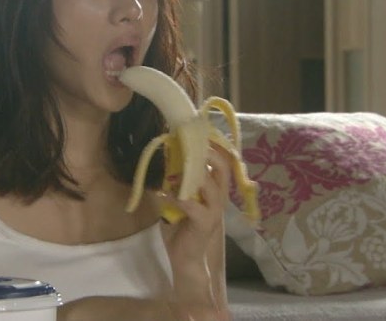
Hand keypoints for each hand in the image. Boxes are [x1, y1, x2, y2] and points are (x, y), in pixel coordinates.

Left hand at [162, 144, 230, 308]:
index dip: (214, 145)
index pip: (222, 161)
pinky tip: (163, 194)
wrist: (186, 257)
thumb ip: (176, 180)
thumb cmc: (182, 226)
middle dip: (209, 153)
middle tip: (191, 141)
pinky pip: (191, 205)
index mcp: (215, 189)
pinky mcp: (204, 222)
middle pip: (222, 168)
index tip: (199, 129)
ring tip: (175, 167)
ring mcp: (214, 210)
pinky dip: (176, 197)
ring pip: (211, 185)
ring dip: (193, 174)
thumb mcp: (178, 198)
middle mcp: (219, 197)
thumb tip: (163, 156)